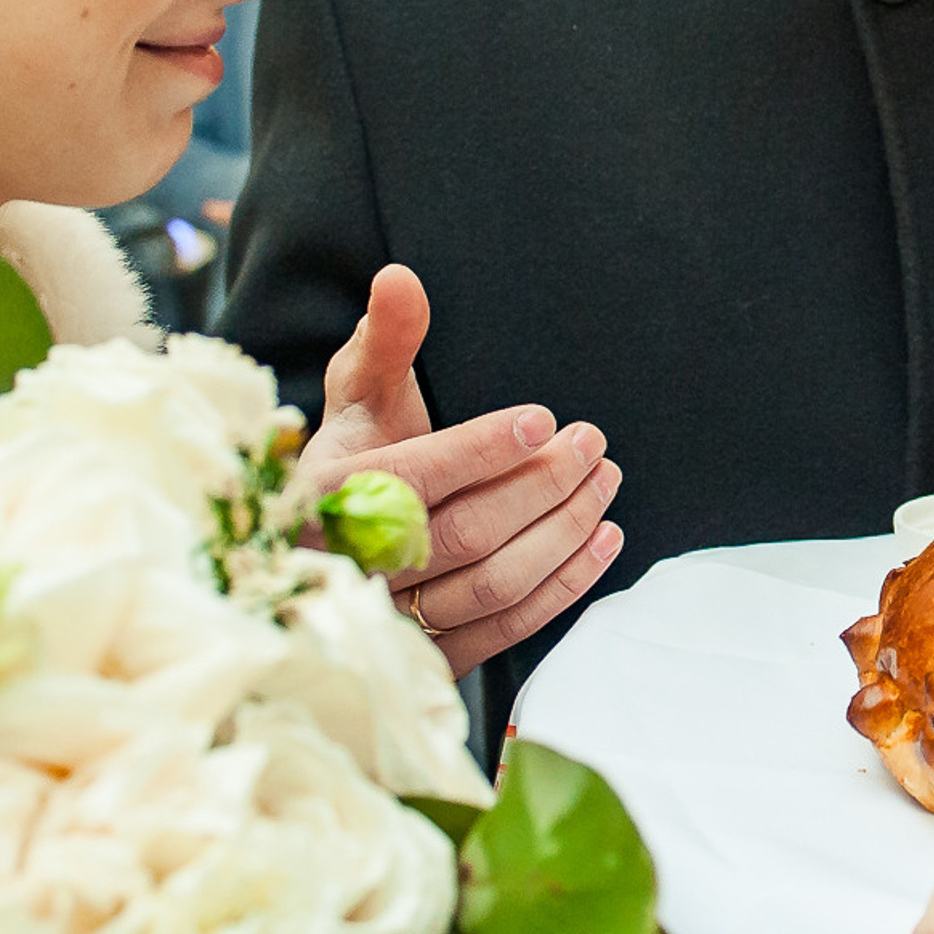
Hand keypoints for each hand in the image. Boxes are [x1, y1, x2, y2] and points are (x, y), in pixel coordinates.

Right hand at [300, 264, 623, 679]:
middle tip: (593, 443)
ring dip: (564, 532)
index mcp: (327, 496)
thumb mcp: (359, 394)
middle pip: (465, 534)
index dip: (484, 450)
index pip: (415, 478)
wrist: (327, 548)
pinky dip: (564, 587)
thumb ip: (385, 339)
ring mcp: (393, 619)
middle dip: (542, 485)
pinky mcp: (430, 656)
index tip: (544, 418)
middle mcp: (354, 566)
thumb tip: (400, 276)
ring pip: (492, 583)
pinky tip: (602, 539)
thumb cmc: (354, 453)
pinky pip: (506, 627)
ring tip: (606, 482)